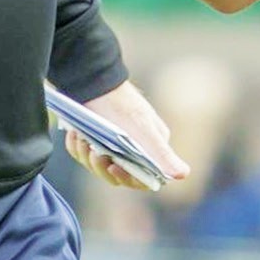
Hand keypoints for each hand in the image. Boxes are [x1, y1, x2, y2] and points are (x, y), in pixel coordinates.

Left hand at [65, 80, 190, 190]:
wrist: (93, 81)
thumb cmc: (121, 105)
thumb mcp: (143, 131)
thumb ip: (162, 154)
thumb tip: (184, 174)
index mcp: (150, 148)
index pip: (142, 178)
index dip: (128, 178)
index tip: (115, 168)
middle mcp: (131, 148)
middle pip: (116, 175)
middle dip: (102, 166)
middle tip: (95, 152)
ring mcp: (109, 144)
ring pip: (97, 165)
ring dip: (86, 156)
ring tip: (82, 139)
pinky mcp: (91, 138)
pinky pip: (82, 154)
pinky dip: (76, 147)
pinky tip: (75, 135)